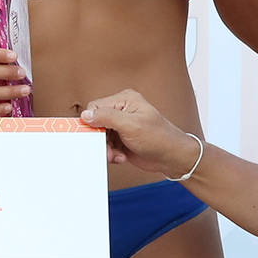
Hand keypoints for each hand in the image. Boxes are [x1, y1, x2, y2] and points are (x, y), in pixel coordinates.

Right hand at [80, 89, 201, 176]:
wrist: (172, 158)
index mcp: (124, 100)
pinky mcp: (121, 140)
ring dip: (106, 148)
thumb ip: (107, 117)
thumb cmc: (159, 138)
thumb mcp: (131, 125)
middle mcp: (121, 111)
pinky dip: (111, 153)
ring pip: (100, 137)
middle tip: (108, 150)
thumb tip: (86, 115)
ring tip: (117, 155)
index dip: (92, 122)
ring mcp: (121, 126)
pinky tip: (121, 156)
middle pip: (96, 123)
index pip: (96, 107)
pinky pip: (106, 146)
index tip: (96, 136)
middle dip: (100, 139)